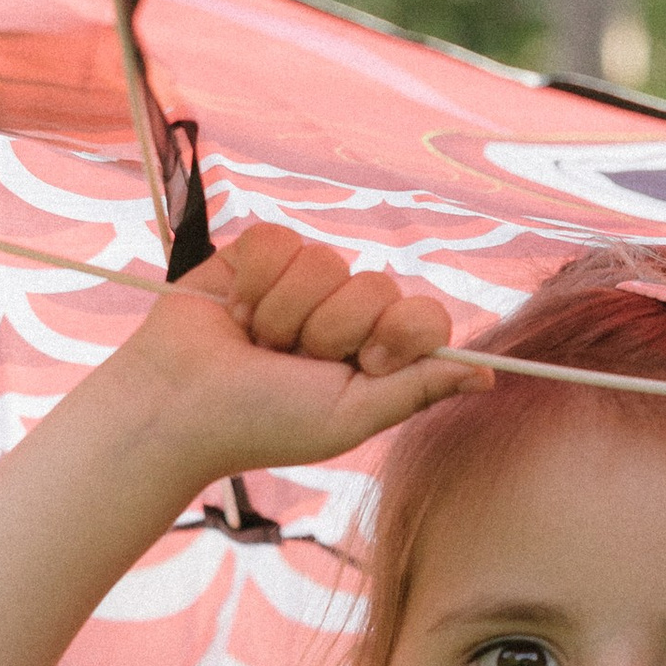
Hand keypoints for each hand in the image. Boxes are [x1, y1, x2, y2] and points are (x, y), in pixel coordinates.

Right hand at [107, 225, 488, 481]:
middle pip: (376, 286)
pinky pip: (282, 240)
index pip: (424, 316)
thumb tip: (488, 375)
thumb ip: (416, 389)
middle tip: (291, 361)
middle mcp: (346, 314)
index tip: (366, 361)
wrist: (177, 406)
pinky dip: (255, 281)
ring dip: (284, 312)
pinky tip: (235, 312)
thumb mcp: (348, 418)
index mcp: (376, 355)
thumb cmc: (259, 425)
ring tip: (255, 342)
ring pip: (325, 261)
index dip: (400, 331)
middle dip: (329, 329)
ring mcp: (304, 282)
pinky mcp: (259, 255)